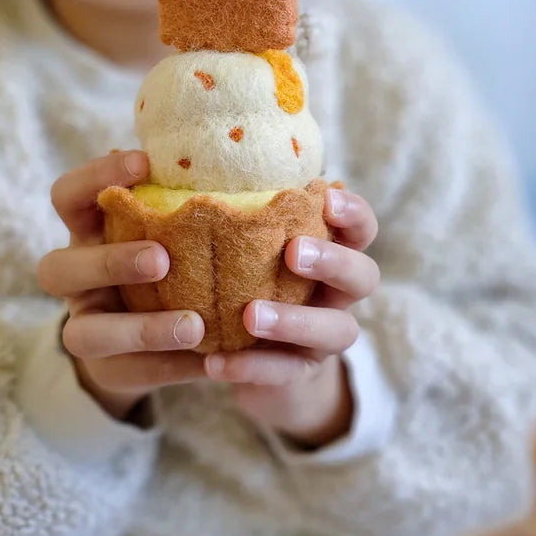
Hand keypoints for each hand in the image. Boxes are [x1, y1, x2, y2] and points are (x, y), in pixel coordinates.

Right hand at [37, 149, 207, 423]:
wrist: (157, 337)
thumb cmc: (179, 259)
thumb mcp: (178, 229)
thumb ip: (196, 205)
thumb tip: (277, 171)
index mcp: (88, 232)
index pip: (67, 196)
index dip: (96, 177)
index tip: (145, 163)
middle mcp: (76, 278)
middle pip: (57, 269)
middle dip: (109, 262)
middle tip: (162, 258)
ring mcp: (85, 327)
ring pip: (83, 334)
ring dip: (141, 328)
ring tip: (195, 326)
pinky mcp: (107, 371)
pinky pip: (130, 372)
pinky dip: (171, 365)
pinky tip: (211, 360)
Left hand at [211, 187, 380, 448]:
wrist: (253, 360)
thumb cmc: (247, 280)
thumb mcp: (248, 247)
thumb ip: (237, 216)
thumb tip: (172, 162)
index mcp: (333, 253)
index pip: (361, 227)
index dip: (353, 213)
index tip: (325, 197)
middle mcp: (339, 294)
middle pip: (363, 276)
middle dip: (332, 262)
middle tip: (292, 252)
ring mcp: (326, 337)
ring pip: (335, 330)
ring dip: (293, 321)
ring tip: (249, 315)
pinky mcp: (301, 373)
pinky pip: (285, 372)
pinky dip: (252, 368)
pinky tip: (215, 363)